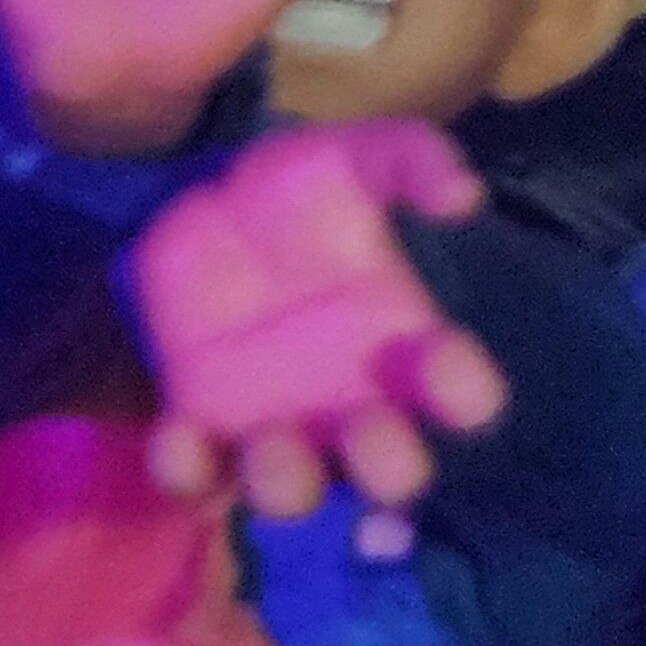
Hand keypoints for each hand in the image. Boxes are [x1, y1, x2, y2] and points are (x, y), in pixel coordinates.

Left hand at [132, 121, 509, 520]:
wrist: (212, 204)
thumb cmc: (308, 190)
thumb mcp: (360, 155)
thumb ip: (414, 161)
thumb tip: (464, 193)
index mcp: (406, 348)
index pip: (459, 392)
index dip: (465, 390)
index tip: (447, 359)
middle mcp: (353, 406)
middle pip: (389, 469)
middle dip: (388, 465)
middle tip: (371, 428)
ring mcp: (280, 426)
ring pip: (295, 489)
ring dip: (290, 483)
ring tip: (274, 442)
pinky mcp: (208, 430)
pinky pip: (203, 479)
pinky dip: (191, 472)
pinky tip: (180, 437)